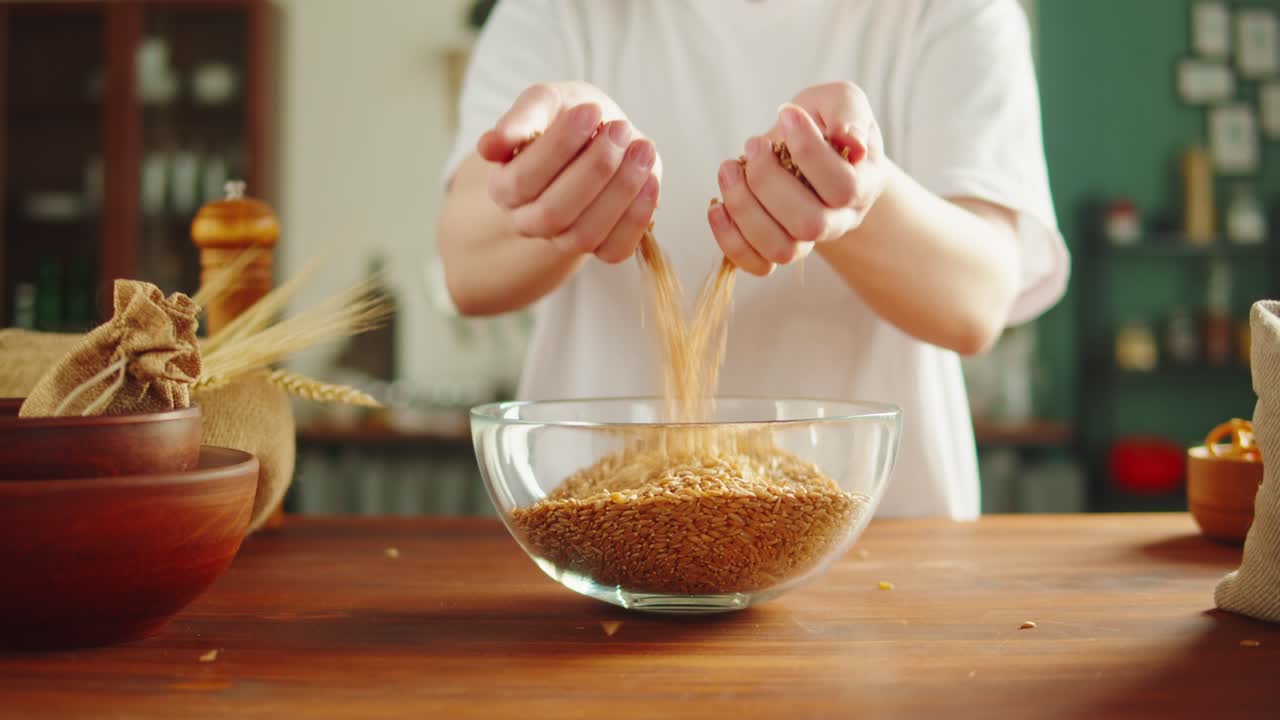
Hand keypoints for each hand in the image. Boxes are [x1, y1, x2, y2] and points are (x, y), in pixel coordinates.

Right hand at [476, 82, 660, 262]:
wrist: (605, 135)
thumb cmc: (571, 117)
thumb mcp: (548, 102)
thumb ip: (522, 116)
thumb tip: (488, 147)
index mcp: (506, 186)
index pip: (523, 179)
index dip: (558, 147)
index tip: (591, 110)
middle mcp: (529, 220)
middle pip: (553, 213)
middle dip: (594, 169)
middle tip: (620, 129)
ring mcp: (564, 239)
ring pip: (584, 235)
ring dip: (620, 191)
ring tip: (642, 149)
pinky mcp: (602, 248)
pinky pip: (615, 249)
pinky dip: (636, 217)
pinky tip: (650, 180)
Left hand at [708, 82, 886, 275]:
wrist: (806, 147)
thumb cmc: (824, 122)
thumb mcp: (840, 101)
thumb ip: (848, 112)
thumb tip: (851, 141)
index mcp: (863, 185)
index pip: (842, 185)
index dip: (809, 151)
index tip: (786, 112)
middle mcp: (838, 221)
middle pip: (809, 224)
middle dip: (768, 181)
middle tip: (754, 143)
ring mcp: (807, 240)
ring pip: (781, 249)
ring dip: (744, 208)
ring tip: (729, 168)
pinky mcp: (775, 249)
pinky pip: (757, 264)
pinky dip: (731, 240)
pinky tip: (717, 207)